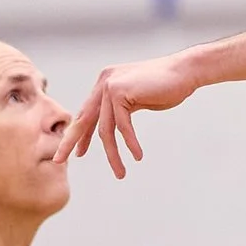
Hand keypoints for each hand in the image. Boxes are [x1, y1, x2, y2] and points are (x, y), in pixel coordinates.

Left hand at [64, 51, 199, 177]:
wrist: (185, 71)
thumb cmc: (167, 87)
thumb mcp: (137, 99)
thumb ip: (122, 108)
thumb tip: (114, 125)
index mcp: (104, 83)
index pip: (87, 113)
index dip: (81, 135)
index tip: (76, 153)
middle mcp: (103, 82)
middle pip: (84, 119)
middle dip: (71, 142)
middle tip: (60, 161)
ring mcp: (109, 85)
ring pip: (106, 129)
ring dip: (113, 154)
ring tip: (120, 173)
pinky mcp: (119, 91)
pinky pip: (122, 126)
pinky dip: (130, 143)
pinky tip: (138, 156)